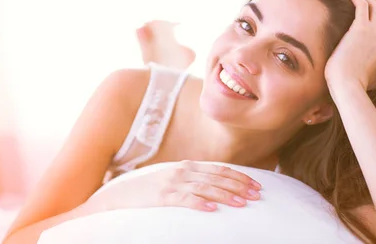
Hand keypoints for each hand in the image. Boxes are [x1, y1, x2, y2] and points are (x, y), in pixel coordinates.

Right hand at [92, 161, 261, 211]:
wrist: (118, 196)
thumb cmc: (148, 190)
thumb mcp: (173, 180)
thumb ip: (192, 180)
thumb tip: (216, 188)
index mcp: (187, 166)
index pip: (219, 169)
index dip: (239, 176)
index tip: (256, 185)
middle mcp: (182, 171)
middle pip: (217, 178)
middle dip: (239, 185)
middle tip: (257, 195)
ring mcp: (172, 183)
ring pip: (205, 188)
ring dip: (225, 195)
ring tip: (242, 203)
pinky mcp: (161, 197)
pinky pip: (184, 199)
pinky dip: (199, 203)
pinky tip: (212, 210)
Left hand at [324, 0, 375, 91]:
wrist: (348, 86)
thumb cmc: (355, 86)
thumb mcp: (375, 79)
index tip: (366, 21)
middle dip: (374, 8)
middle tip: (359, 7)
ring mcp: (375, 32)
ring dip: (366, 0)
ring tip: (353, 0)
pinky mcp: (361, 27)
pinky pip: (362, 5)